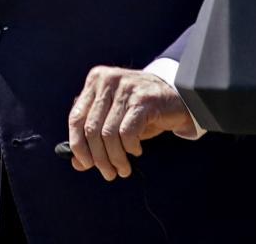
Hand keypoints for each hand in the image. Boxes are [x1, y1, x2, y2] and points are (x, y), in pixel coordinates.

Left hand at [66, 66, 195, 179]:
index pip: (75, 118)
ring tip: (123, 169)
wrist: (180, 97)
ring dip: (115, 158)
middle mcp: (107, 81)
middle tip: (108, 173)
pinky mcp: (143, 100)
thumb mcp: (114, 121)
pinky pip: (127, 132)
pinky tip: (136, 150)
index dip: (78, 145)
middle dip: (98, 157)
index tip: (85, 164)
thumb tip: (76, 163)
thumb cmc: (142, 111)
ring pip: (108, 134)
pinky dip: (129, 147)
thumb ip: (93, 139)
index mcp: (95, 81)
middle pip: (91, 129)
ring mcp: (125, 88)